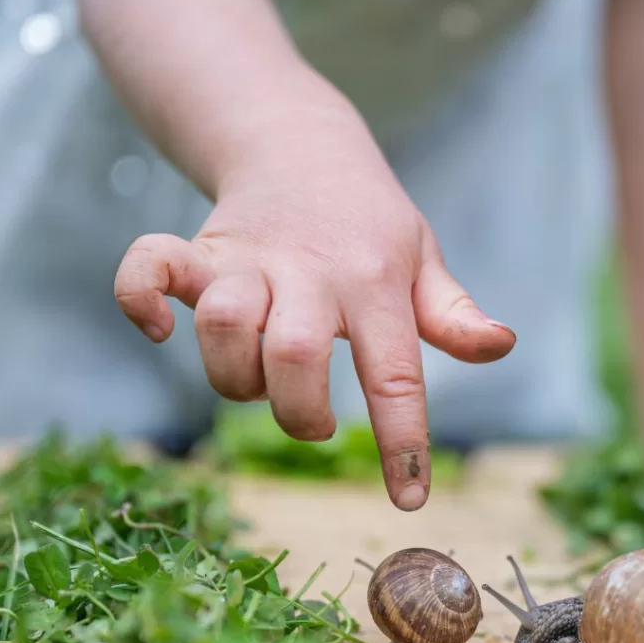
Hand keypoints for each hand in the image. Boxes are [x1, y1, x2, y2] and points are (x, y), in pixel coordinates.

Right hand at [113, 102, 514, 510]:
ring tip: (258, 377)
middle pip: (294, 354)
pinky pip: (148, 267)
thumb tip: (502, 347)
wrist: (301, 142)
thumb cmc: (370, 223)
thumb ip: (455, 313)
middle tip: (313, 420)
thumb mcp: (423, 259)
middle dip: (298, 412)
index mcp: (377, 283)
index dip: (402, 444)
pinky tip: (164, 330)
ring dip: (233, 376)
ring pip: (225, 324)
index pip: (395, 374)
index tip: (409, 500)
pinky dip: (141, 302)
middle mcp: (312, 272)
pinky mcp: (199, 249)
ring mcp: (250, 258)